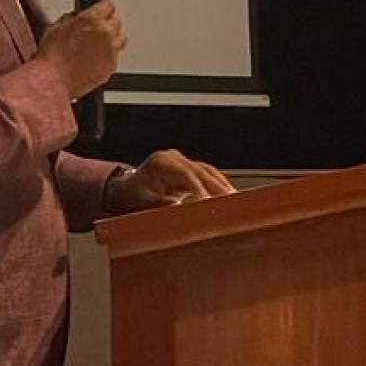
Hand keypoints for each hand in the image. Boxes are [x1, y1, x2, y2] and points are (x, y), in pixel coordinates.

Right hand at [36, 0, 126, 98]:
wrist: (53, 80)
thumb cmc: (52, 57)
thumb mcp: (55, 27)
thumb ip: (71, 19)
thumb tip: (76, 18)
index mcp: (91, 19)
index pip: (107, 6)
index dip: (101, 10)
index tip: (98, 13)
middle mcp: (104, 33)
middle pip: (116, 22)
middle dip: (106, 24)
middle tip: (94, 31)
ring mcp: (110, 50)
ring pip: (120, 38)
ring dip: (111, 39)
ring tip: (97, 45)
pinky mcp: (112, 66)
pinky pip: (115, 56)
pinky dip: (107, 56)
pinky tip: (94, 58)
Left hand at [104, 149, 234, 213]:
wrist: (128, 190)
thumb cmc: (133, 196)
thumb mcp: (141, 201)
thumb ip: (159, 203)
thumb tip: (177, 207)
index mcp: (161, 162)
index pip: (185, 174)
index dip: (199, 188)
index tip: (209, 202)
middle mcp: (173, 158)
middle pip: (201, 171)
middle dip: (217, 187)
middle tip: (232, 202)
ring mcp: (182, 162)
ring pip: (208, 171)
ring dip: (223, 186)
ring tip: (236, 202)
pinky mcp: (189, 170)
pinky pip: (208, 176)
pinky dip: (219, 187)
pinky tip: (230, 198)